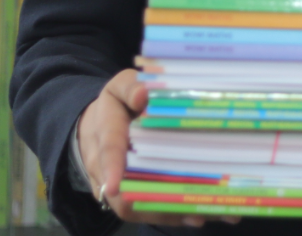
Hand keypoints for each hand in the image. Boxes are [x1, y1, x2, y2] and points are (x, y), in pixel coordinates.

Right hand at [78, 68, 240, 226]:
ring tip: (203, 213)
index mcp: (105, 132)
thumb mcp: (120, 87)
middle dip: (152, 202)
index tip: (115, 185)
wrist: (98, 126)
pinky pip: (148, 210)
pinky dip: (173, 214)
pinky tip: (200, 214)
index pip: (108, 151)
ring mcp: (117, 187)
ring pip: (137, 207)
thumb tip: (144, 94)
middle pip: (123, 193)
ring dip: (169, 213)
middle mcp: (105, 167)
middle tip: (186, 204)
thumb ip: (130, 87)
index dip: (112, 168)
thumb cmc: (117, 104)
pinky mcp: (130, 196)